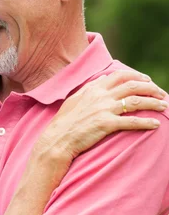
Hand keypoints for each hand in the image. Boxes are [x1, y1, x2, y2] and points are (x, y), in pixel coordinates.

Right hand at [38, 70, 166, 160]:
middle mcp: (101, 95)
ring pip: (136, 101)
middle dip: (151, 88)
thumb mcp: (75, 99)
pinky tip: (156, 125)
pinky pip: (131, 122)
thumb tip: (102, 80)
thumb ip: (90, 89)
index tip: (147, 80)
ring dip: (153, 103)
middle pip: (133, 86)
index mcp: (94, 88)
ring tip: (164, 106)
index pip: (120, 75)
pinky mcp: (106, 124)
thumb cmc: (64, 122)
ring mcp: (104, 109)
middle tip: (161, 94)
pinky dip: (146, 122)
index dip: (137, 76)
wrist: (57, 139)